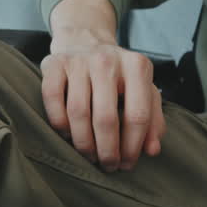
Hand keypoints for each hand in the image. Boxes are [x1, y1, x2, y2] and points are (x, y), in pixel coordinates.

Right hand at [41, 39, 165, 171]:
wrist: (85, 41)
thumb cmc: (118, 75)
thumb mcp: (143, 90)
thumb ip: (153, 119)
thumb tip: (152, 150)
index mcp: (137, 66)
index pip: (138, 115)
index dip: (133, 146)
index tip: (127, 164)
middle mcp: (108, 60)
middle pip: (106, 118)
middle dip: (107, 150)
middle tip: (107, 165)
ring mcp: (78, 60)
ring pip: (78, 113)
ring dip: (83, 143)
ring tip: (89, 155)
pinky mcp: (54, 63)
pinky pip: (53, 101)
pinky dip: (59, 124)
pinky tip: (68, 135)